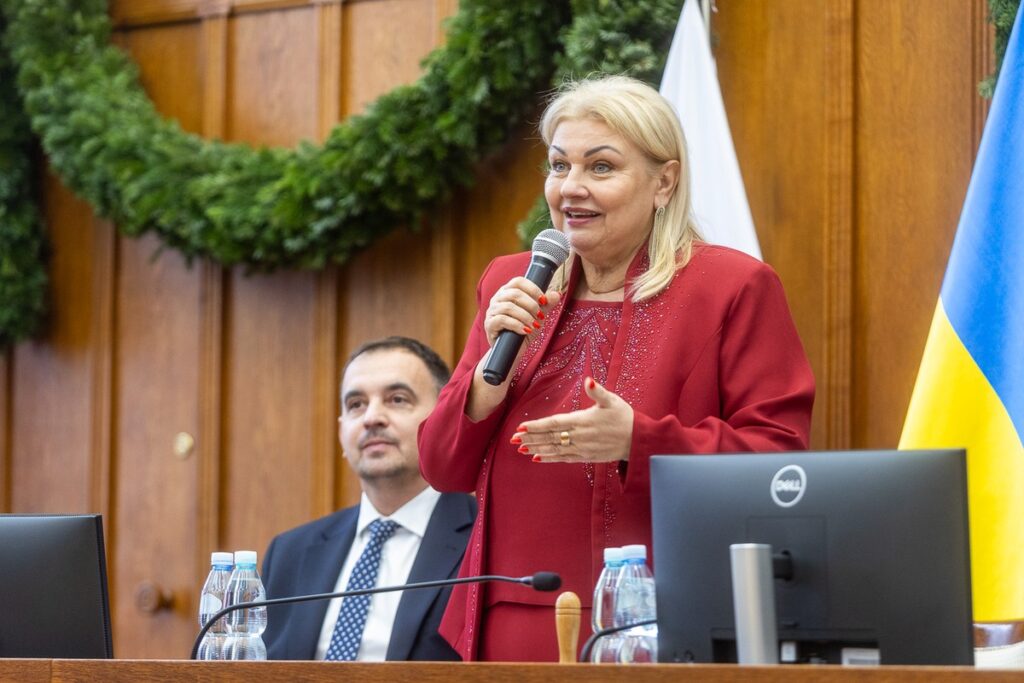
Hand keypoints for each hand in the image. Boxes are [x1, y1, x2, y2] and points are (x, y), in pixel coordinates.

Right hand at [483, 276, 560, 346]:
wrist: (512, 351)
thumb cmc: (523, 331)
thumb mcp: (537, 316)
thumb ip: (546, 305)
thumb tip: (557, 294)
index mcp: (508, 292)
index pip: (518, 281)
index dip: (533, 289)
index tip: (543, 300)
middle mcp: (497, 299)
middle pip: (514, 293)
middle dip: (531, 305)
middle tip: (541, 316)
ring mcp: (492, 311)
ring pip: (509, 307)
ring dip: (525, 316)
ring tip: (534, 325)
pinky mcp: (489, 324)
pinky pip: (502, 319)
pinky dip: (517, 325)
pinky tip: (525, 331)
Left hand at [512, 377, 633, 462]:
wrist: (637, 441)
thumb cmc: (624, 418)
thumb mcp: (612, 401)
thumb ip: (598, 391)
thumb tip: (589, 381)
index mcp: (583, 421)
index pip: (554, 423)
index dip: (537, 425)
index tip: (522, 427)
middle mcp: (580, 436)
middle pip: (550, 437)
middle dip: (531, 438)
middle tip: (513, 439)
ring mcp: (582, 448)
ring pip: (554, 449)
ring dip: (537, 448)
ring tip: (521, 448)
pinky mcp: (586, 456)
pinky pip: (564, 458)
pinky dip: (550, 458)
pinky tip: (538, 458)